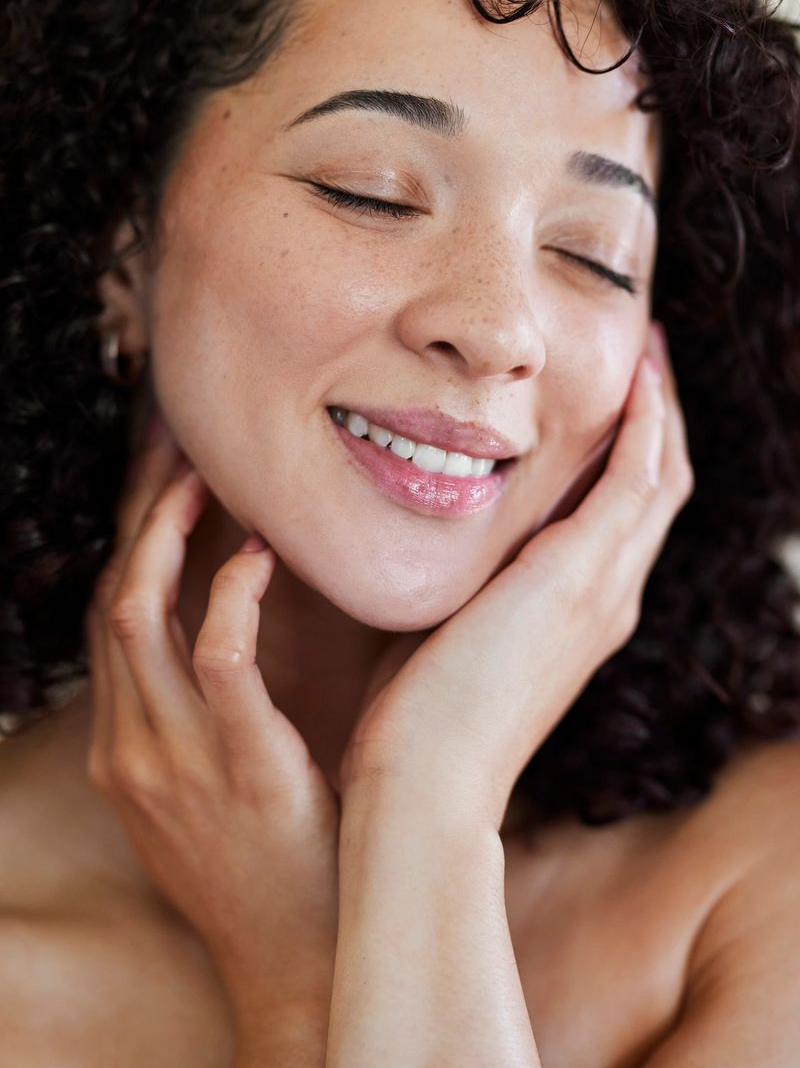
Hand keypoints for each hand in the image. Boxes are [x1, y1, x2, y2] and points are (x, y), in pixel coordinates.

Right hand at [83, 413, 337, 1055]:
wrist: (296, 963)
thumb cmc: (266, 863)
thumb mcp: (202, 790)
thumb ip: (196, 715)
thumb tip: (221, 629)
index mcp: (121, 745)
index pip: (107, 616)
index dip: (128, 539)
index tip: (156, 474)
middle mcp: (129, 745)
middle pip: (111, 598)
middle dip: (135, 514)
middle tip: (170, 441)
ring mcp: (174, 758)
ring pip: (138, 615)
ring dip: (165, 535)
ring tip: (203, 475)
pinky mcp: (241, 765)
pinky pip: (218, 659)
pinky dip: (230, 594)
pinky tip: (260, 552)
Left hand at [340, 322, 693, 830]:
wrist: (427, 786)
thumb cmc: (421, 722)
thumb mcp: (450, 635)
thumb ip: (464, 587)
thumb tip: (437, 543)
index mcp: (580, 614)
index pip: (624, 517)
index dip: (630, 455)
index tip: (617, 399)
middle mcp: (608, 599)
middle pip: (658, 489)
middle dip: (658, 419)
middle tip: (649, 357)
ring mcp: (603, 590)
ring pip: (659, 476)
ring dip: (658, 409)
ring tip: (649, 353)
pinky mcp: (579, 577)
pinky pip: (635, 478)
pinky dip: (645, 425)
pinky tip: (636, 380)